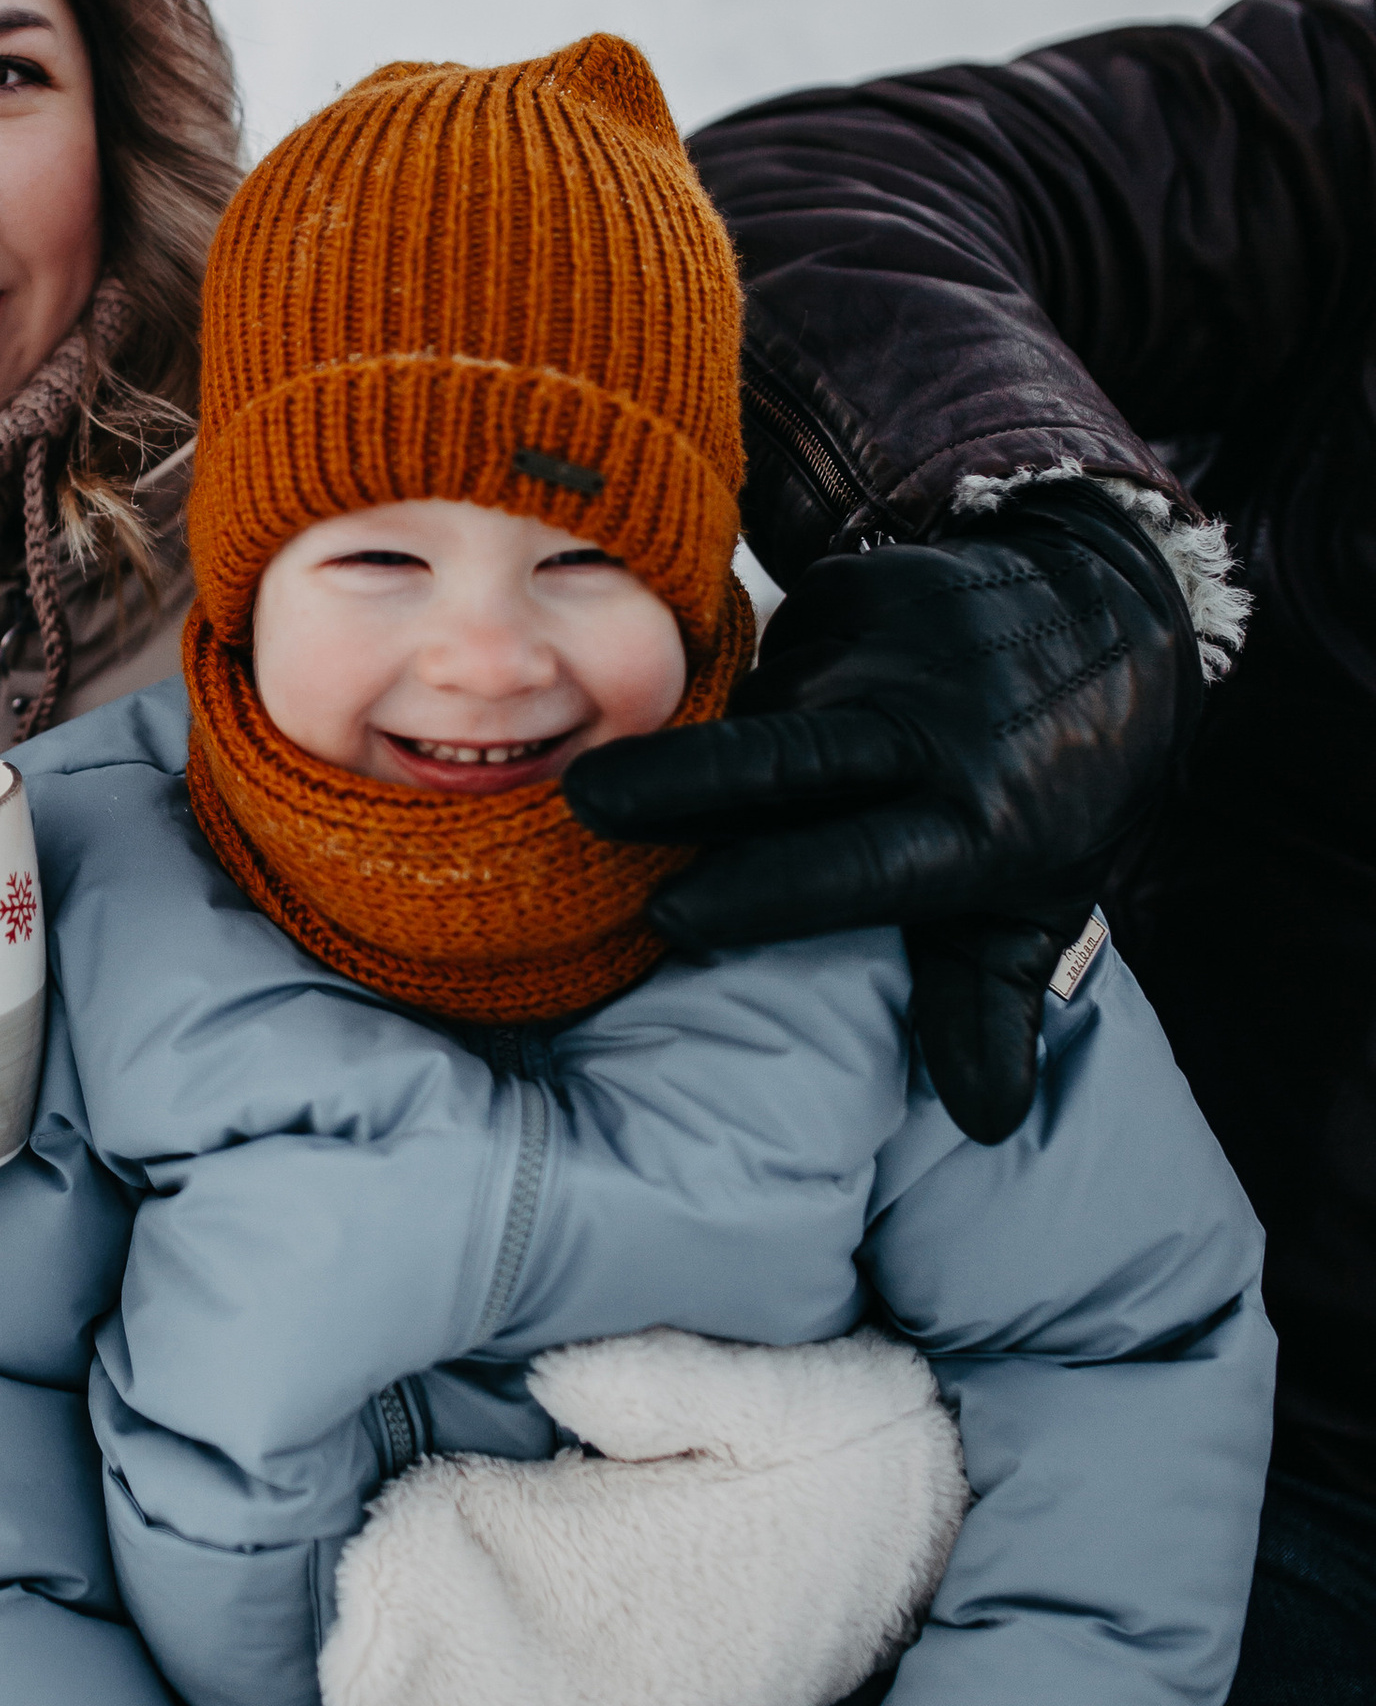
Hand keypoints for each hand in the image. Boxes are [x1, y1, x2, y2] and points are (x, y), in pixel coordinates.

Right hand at [565, 482, 1199, 1139]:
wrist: (1118, 620)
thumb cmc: (1065, 790)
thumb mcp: (1038, 903)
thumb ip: (987, 1005)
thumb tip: (986, 1120)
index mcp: (981, 825)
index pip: (857, 863)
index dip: (765, 891)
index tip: (674, 916)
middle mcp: (931, 726)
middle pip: (787, 757)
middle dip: (680, 781)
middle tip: (586, 802)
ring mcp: (892, 642)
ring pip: (762, 708)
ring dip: (728, 750)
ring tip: (719, 785)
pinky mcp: (861, 585)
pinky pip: (776, 652)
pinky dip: (767, 690)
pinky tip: (791, 711)